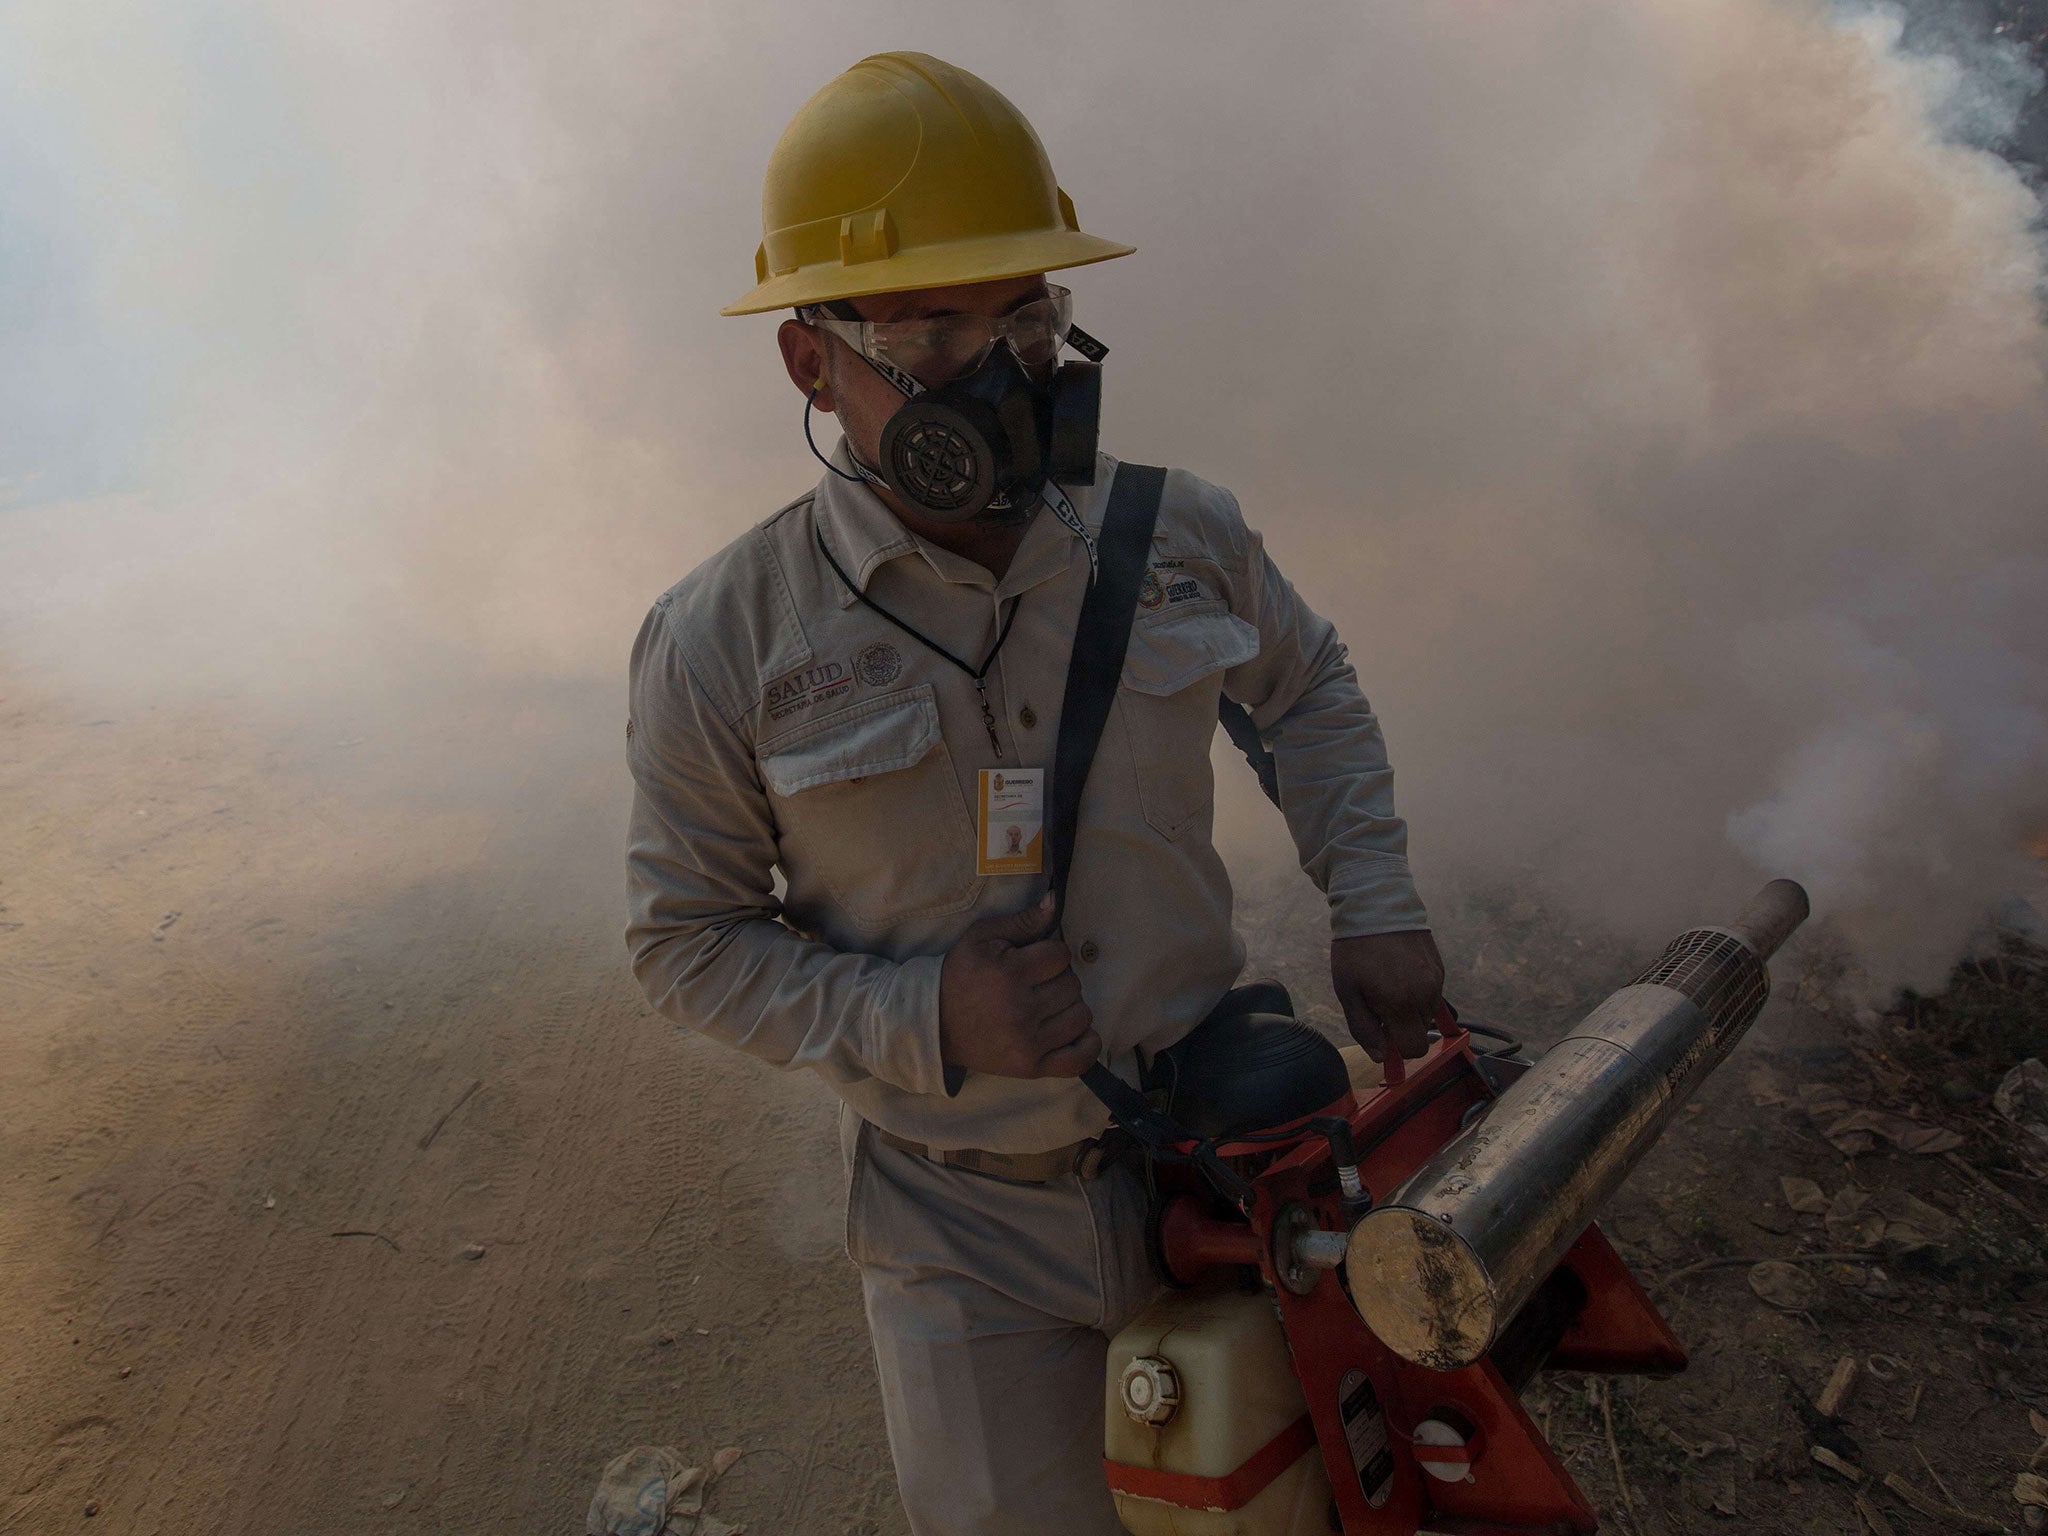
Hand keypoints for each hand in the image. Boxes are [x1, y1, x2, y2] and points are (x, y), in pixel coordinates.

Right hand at [939, 892, 1101, 1078]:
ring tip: (1049, 1005)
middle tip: (1038, 984)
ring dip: (1071, 1007)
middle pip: (1073, 985)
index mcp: (1010, 973)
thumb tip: (1056, 901)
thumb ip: (1022, 921)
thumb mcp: (981, 938)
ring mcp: (1028, 1042)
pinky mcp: (1031, 1067)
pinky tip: (1073, 1031)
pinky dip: (1086, 1045)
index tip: (1035, 960)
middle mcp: (1022, 1009)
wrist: (933, 1024)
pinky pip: (1079, 1060)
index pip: (1062, 956)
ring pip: (1081, 1016)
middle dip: (1059, 979)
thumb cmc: (959, 975)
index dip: (1051, 954)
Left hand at [1332, 930, 1444, 1061]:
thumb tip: (1380, 1056)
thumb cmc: (1355, 948)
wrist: (1377, 904)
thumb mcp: (1347, 990)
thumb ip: (1363, 1028)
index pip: (1415, 1049)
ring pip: (1427, 1014)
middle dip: (1401, 1026)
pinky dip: (1418, 992)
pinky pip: (1432, 993)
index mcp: (1401, 1003)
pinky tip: (1399, 972)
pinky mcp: (1440, 967)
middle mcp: (1425, 994)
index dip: (1398, 1048)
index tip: (1383, 1034)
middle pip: (1421, 1032)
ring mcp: (1436, 980)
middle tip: (1378, 1003)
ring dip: (1410, 1009)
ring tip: (1388, 983)